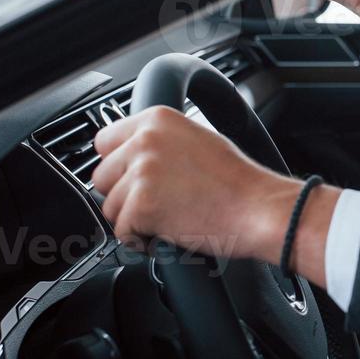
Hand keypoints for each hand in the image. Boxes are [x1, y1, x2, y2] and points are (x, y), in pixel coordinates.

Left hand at [92, 107, 334, 273]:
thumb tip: (130, 154)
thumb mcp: (197, 140)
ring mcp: (142, 172)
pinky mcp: (142, 205)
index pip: (104, 141)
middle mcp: (145, 140)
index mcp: (157, 119)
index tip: (130, 178)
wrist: (258, 208)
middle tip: (156, 203)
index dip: (118, 165)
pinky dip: (140, 240)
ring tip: (167, 217)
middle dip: (122, 194)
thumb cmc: (238, 182)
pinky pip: (122, 232)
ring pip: (109, 206)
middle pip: (101, 176)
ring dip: (132, 219)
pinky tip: (167, 232)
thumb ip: (160, 142)